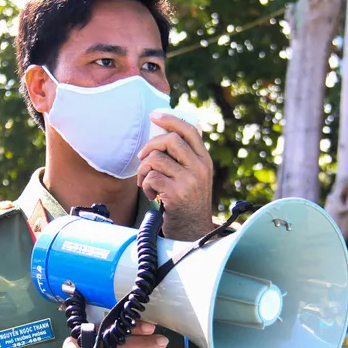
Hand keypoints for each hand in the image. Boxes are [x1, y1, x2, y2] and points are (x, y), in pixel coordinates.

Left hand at [137, 111, 214, 240]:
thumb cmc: (187, 202)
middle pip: (170, 140)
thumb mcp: (194, 177)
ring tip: (146, 182)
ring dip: (144, 171)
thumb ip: (184, 158)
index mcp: (205, 160)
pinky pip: (151, 178)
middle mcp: (200, 168)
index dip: (170, 119)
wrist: (192, 231)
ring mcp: (189, 180)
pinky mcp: (176, 193)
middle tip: (143, 159)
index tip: (154, 116)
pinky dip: (144, 186)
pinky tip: (151, 194)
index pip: (189, 130)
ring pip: (156, 159)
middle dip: (150, 146)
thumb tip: (159, 135)